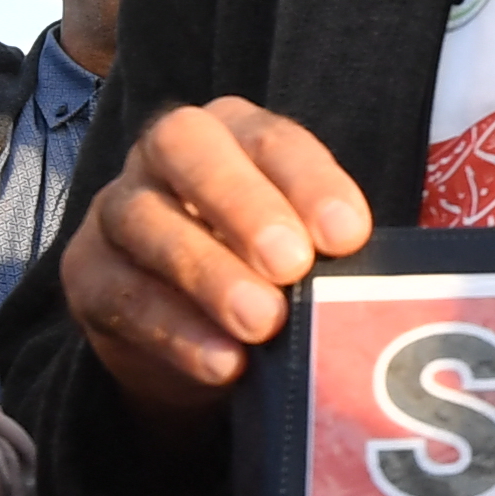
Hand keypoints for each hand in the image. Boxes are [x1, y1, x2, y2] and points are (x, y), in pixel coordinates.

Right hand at [57, 96, 374, 427]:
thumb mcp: (310, 257)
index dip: (308, 179)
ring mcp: (117, 207)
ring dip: (206, 272)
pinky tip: (222, 364)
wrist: (196, 347)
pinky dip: (173, 331)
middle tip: (292, 266)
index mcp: (234, 131)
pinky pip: (119, 292)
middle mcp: (166, 153)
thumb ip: (343, 253)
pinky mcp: (85, 272)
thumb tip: (408, 277)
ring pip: (145, 219)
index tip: (348, 235)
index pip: (269, 136)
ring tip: (261, 324)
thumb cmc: (269, 281)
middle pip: (187, 147)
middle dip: (242, 204)